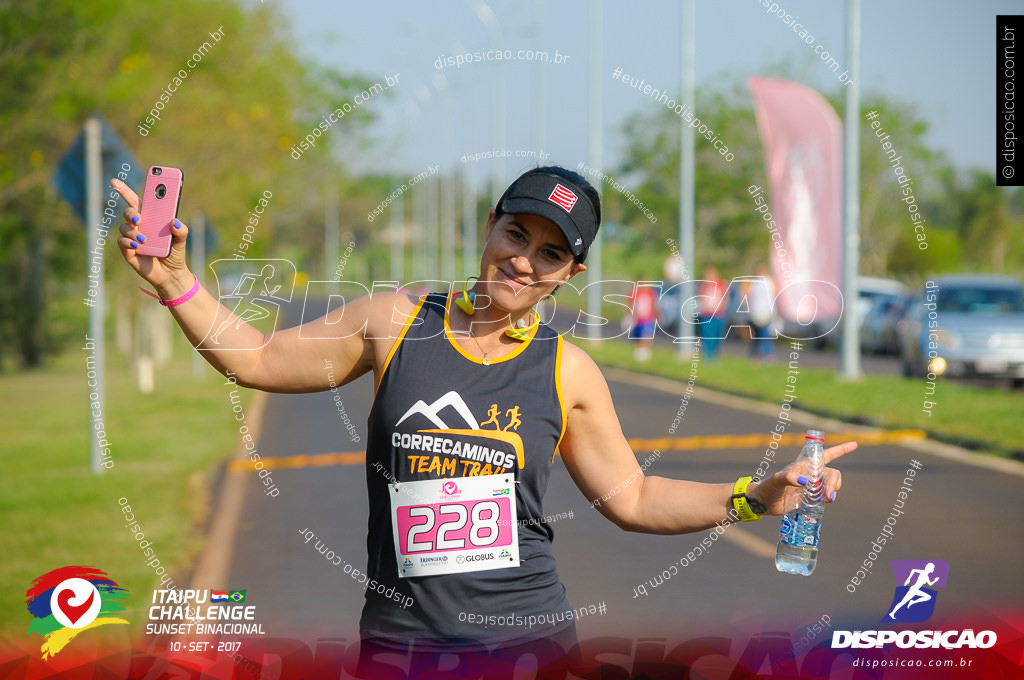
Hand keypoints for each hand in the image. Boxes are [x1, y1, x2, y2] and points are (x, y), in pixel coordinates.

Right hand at [111, 178, 191, 294]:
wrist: (171, 275)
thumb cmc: (175, 254)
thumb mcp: (181, 241)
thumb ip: (181, 231)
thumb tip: (174, 222)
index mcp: (151, 219)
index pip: (136, 201)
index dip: (124, 190)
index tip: (114, 181)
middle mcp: (139, 226)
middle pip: (128, 212)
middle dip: (130, 212)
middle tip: (138, 218)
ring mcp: (132, 238)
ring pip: (124, 227)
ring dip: (133, 232)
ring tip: (144, 240)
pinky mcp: (128, 251)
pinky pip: (122, 242)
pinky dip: (128, 242)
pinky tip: (138, 246)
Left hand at [745, 441, 857, 515]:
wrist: (763, 503)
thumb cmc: (768, 487)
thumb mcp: (776, 480)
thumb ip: (788, 478)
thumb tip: (805, 482)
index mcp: (804, 465)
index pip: (826, 455)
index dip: (841, 449)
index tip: (854, 444)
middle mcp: (811, 474)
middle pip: (833, 473)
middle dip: (834, 483)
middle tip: (828, 496)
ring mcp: (812, 486)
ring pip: (832, 484)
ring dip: (833, 490)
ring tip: (827, 499)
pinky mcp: (811, 497)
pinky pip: (827, 495)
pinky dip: (829, 497)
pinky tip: (823, 502)